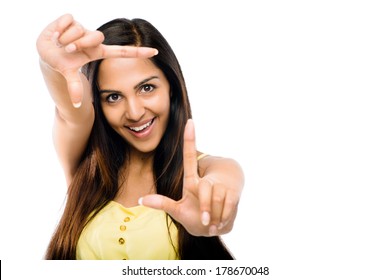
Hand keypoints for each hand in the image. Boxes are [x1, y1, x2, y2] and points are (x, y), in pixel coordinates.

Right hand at [36, 14, 157, 106]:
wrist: (45, 51)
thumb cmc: (61, 63)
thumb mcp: (69, 73)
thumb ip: (75, 87)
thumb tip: (77, 105)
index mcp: (98, 52)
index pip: (123, 52)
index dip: (139, 52)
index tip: (156, 52)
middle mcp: (93, 40)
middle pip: (96, 36)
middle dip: (79, 44)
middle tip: (68, 49)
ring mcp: (84, 28)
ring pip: (80, 29)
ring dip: (66, 38)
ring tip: (60, 43)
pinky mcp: (72, 19)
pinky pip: (69, 20)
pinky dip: (59, 28)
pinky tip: (55, 33)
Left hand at [139, 119, 238, 235]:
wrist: (214, 227)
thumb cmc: (192, 217)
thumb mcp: (177, 211)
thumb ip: (162, 203)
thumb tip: (140, 199)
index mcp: (191, 181)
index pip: (190, 157)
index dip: (190, 140)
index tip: (189, 122)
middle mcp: (206, 180)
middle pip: (206, 190)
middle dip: (205, 210)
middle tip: (204, 222)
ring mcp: (221, 186)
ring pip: (218, 200)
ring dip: (214, 217)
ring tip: (211, 223)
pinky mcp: (233, 194)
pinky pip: (228, 206)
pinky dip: (223, 218)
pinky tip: (220, 223)